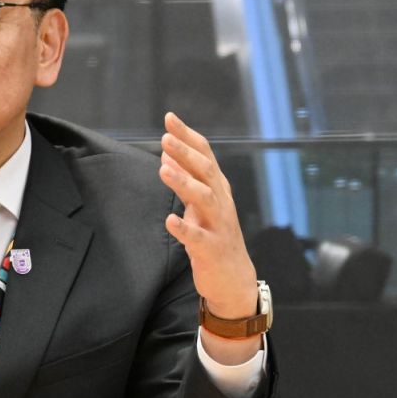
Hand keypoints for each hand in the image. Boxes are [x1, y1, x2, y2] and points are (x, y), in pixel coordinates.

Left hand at [158, 112, 257, 323]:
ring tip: (163, 170)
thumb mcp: (200, 204)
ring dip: (183, 183)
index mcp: (217, 188)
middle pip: (206, 172)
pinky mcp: (211, 249)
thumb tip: (166, 153)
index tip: (169, 118)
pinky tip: (170, 221)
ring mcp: (218, 225)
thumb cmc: (213, 235)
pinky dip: (184, 228)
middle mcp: (221, 202)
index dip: (188, 136)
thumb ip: (186, 178)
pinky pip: (197, 237)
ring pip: (204, 199)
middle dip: (185, 153)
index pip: (205, 155)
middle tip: (164, 138)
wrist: (233, 279)